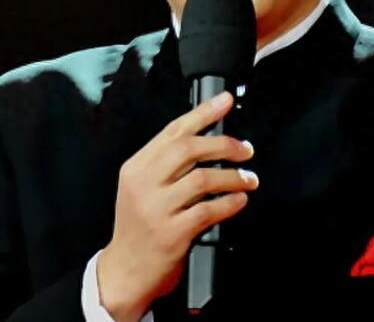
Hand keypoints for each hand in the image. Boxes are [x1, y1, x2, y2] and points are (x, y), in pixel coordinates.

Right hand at [97, 91, 257, 321]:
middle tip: (245, 149)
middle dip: (224, 144)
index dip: (203, 113)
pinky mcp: (172, 233)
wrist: (125, 272)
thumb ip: (165, 165)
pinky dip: (230, 202)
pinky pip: (209, 210)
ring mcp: (157, 209)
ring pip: (203, 179)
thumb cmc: (139, 228)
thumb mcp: (140, 188)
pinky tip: (239, 200)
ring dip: (233, 176)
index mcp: (136, 167)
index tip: (225, 102)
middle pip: (189, 149)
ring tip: (248, 179)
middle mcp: (143, 184)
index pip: (173, 131)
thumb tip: (207, 139)